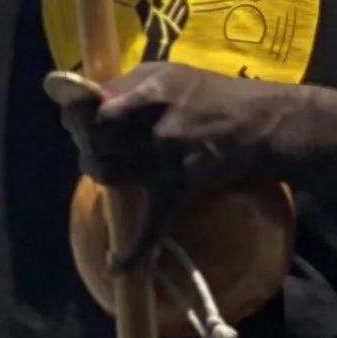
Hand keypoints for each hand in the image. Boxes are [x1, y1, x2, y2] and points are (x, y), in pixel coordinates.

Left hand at [47, 62, 282, 233]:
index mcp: (150, 93)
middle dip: (84, 140)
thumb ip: (125, 84)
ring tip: (102, 164)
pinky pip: (152, 225)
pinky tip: (114, 265)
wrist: (260, 124)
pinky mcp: (179, 189)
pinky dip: (133, 249)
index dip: (77, 114)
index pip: (95, 109)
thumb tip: (86, 95)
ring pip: (107, 174)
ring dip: (96, 170)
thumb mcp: (166, 72)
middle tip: (91, 139)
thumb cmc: (209, 93)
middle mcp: (155, 128)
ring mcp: (166, 162)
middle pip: (95, 142)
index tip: (76, 115)